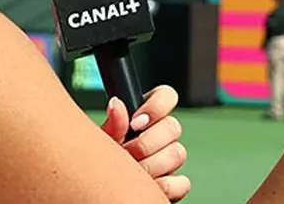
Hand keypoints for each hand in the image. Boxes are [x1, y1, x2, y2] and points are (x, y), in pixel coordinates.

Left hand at [100, 85, 189, 201]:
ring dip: (152, 165)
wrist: (103, 187)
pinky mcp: (174, 183)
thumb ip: (113, 123)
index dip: (156, 107)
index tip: (136, 122)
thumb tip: (116, 104)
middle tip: (127, 152)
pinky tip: (146, 184)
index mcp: (146, 115)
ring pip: (178, 153)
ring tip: (131, 170)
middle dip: (147, 142)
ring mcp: (170, 158)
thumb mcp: (103, 138)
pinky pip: (181, 182)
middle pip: (174, 126)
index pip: (166, 96)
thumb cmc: (102, 158)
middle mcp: (162, 135)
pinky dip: (164, 186)